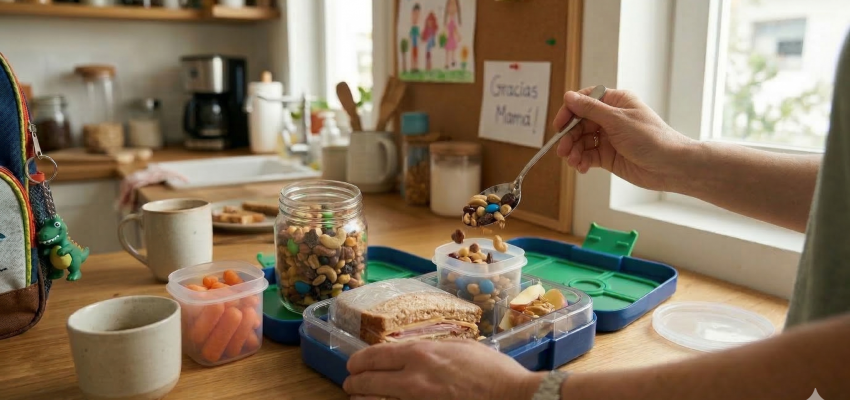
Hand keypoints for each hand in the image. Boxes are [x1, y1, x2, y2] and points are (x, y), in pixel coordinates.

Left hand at [344, 340, 543, 399]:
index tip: (353, 365)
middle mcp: (412, 380)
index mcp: (421, 355)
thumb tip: (415, 352)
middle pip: (367, 382)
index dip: (359, 361)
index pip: (375, 356)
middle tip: (350, 385)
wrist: (514, 397)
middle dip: (355, 383)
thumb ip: (433, 349)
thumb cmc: (494, 372)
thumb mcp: (461, 347)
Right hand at [553, 86, 695, 190]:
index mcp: (615, 102)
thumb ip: (591, 109)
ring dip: (574, 151)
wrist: (671, 166)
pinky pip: (588, 155)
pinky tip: (581, 167)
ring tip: (573, 162)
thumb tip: (568, 96)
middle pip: (579, 123)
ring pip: (582, 141)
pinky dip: (582, 161)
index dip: (570, 111)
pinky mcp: (609, 156)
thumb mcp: (618, 120)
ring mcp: (609, 138)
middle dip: (570, 137)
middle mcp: (610, 118)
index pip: (585, 101)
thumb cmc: (651, 138)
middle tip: (563, 151)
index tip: (559, 125)